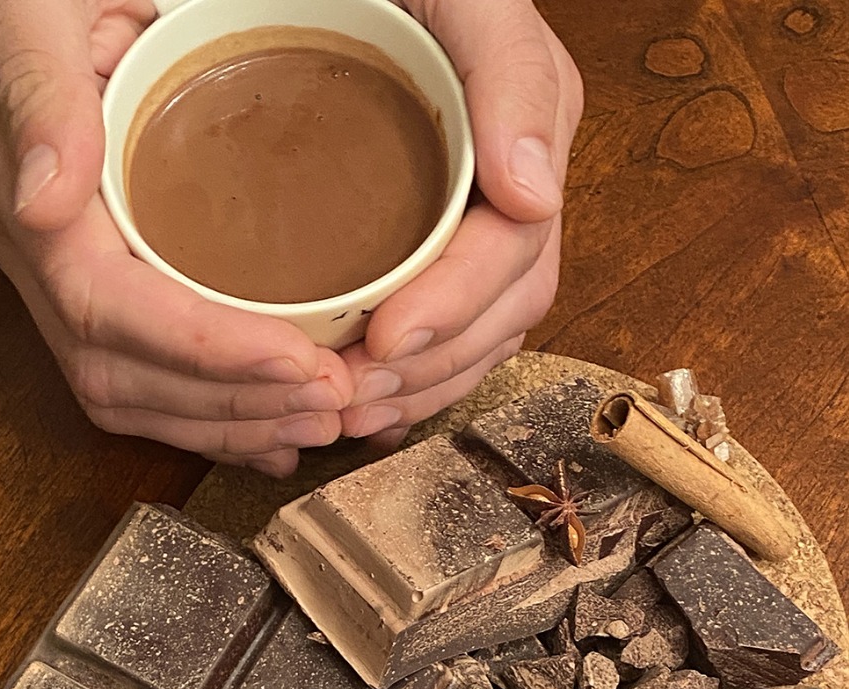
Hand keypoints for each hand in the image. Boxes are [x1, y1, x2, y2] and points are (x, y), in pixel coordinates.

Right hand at [0, 0, 352, 474]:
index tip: (297, 358)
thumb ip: (42, 99)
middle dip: (235, 404)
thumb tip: (44, 200)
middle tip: (330, 404)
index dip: (206, 348)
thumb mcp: (32, 14)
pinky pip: (153, 384)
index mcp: (31, 209)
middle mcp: (46, 263)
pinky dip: (220, 419)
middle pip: (128, 378)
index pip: (107, 309)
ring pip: (142, 396)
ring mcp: (74, 284)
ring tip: (321, 422)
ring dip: (236, 423)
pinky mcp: (111, 291)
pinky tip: (275, 432)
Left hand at [340, 0, 581, 448]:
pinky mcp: (444, 245)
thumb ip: (512, 76)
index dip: (454, 306)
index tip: (386, 339)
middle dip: (432, 367)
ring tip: (355, 412)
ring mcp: (482, 225)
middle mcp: (516, 193)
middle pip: (502, 312)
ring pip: (480, 336)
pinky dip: (417, 378)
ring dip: (422, 387)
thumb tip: (534, 198)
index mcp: (530, 135)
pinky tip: (375, 402)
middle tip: (353, 396)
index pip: (513, 252)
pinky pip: (453, 332)